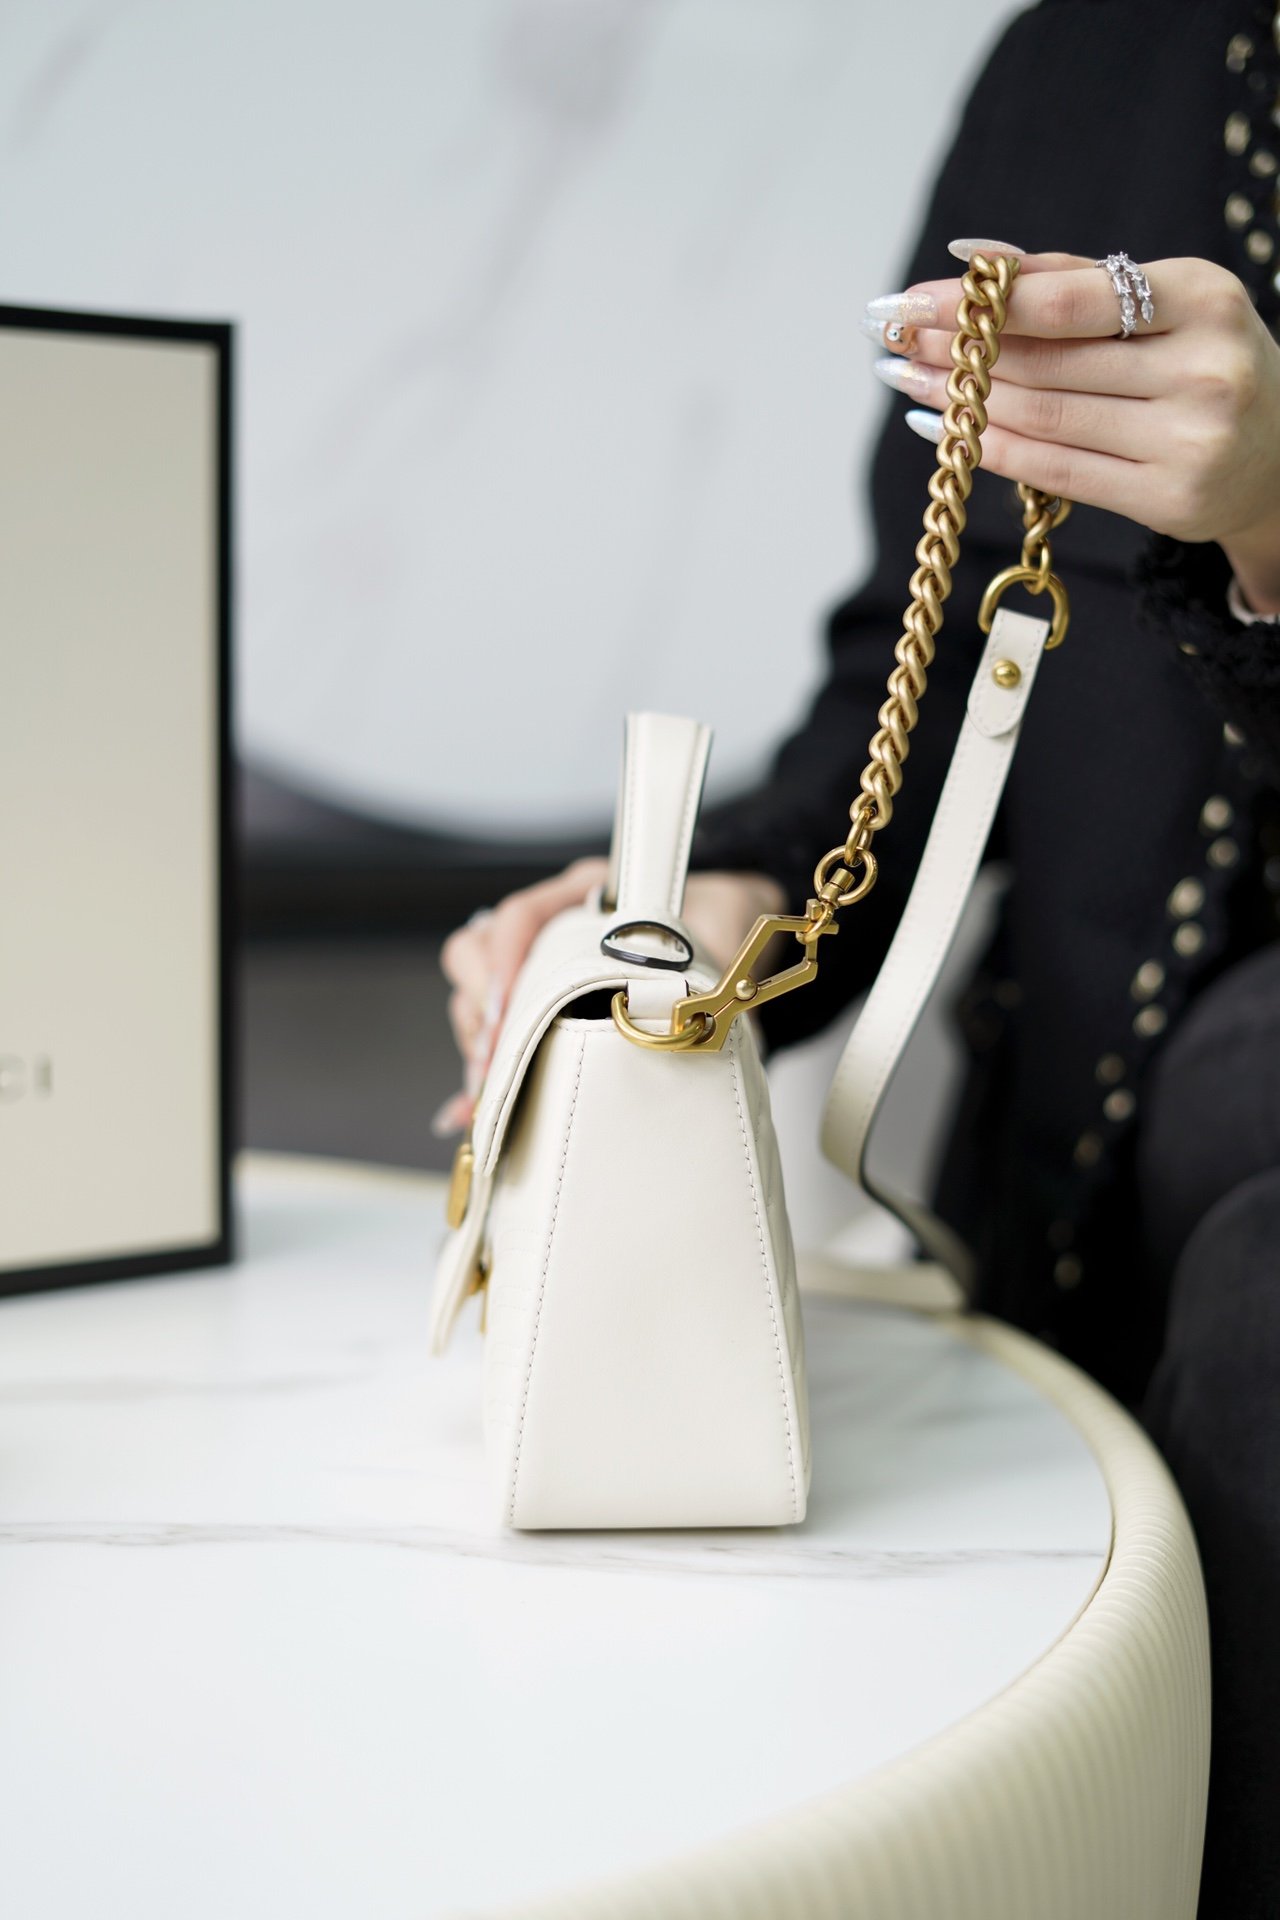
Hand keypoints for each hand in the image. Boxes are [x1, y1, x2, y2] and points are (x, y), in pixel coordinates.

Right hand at [433, 860, 785, 1134]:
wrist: (732, 929)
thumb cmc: (719, 919)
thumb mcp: (717, 931)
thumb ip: (701, 965)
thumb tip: (690, 1017)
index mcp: (584, 892)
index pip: (521, 915)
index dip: (503, 959)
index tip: (507, 1006)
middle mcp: (551, 925)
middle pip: (475, 955)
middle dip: (481, 1010)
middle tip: (496, 1057)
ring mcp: (540, 967)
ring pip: (478, 998)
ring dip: (479, 1043)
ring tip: (490, 1089)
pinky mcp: (541, 1012)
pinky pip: (494, 1039)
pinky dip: (481, 1077)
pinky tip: (470, 1112)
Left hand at [865, 241, 1279, 613]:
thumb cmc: (1205, 361)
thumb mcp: (1168, 303)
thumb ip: (1076, 278)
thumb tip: (976, 255)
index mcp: (1204, 298)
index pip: (1070, 300)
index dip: (982, 301)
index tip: (914, 298)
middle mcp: (1203, 370)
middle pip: (1047, 362)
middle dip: (957, 349)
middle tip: (890, 337)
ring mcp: (1188, 441)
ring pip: (1044, 418)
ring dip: (960, 399)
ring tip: (906, 380)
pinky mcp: (1168, 499)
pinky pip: (1056, 470)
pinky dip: (992, 448)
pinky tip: (945, 429)